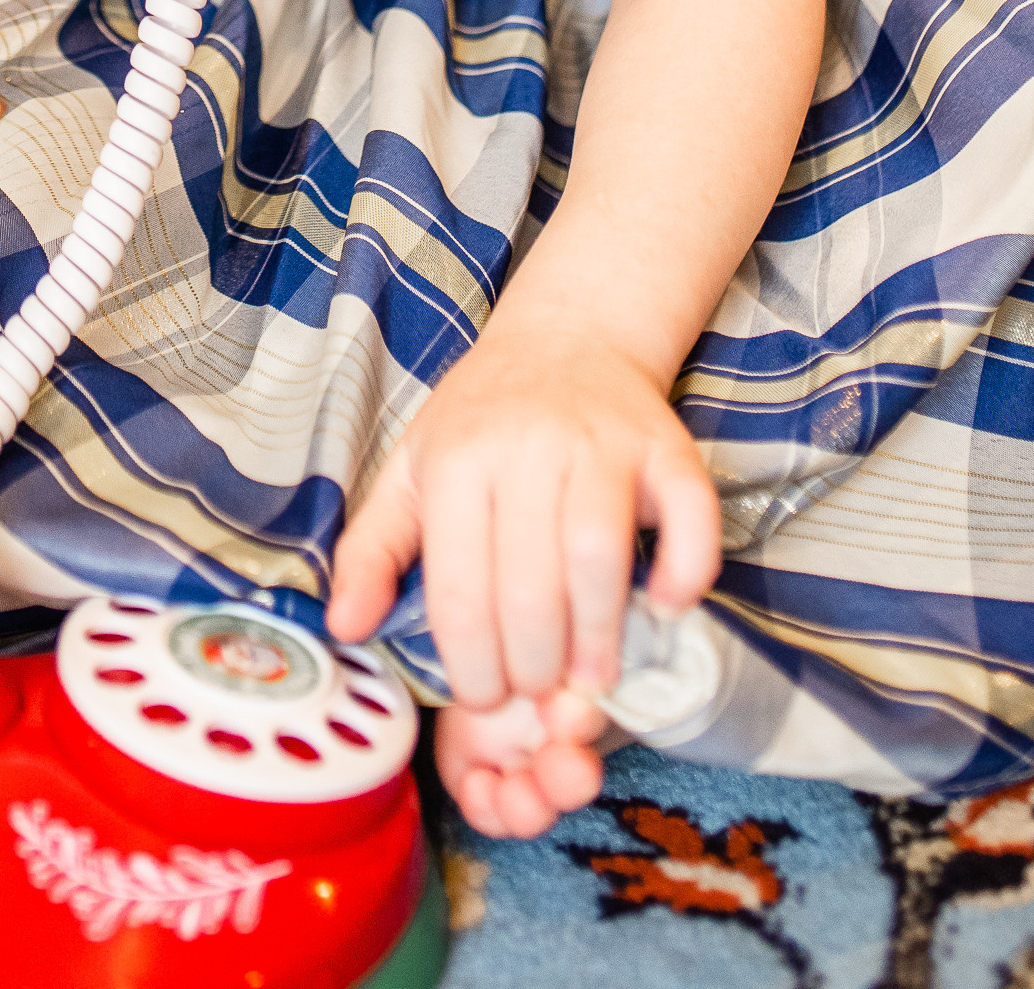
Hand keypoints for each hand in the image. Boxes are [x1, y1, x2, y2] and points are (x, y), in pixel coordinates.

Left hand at [327, 319, 718, 838]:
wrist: (568, 334)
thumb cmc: (483, 416)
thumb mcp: (411, 468)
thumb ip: (372, 549)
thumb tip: (345, 627)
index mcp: (457, 458)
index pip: (460, 588)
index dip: (472, 665)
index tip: (485, 699)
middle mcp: (528, 446)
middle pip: (531, 584)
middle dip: (533, 665)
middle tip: (538, 697)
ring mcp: (601, 442)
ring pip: (599, 555)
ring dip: (598, 635)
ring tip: (591, 678)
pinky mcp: (665, 445)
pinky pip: (688, 516)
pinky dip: (684, 570)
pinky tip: (663, 606)